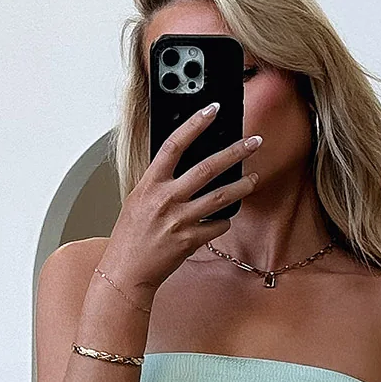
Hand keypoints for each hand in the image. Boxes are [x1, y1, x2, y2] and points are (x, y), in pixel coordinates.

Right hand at [99, 106, 260, 303]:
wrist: (126, 271)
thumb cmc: (130, 237)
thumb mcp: (138, 200)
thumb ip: (158, 182)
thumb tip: (181, 167)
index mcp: (150, 183)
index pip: (175, 144)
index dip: (195, 124)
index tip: (213, 110)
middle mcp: (166, 198)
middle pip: (208, 167)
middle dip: (235, 152)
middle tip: (253, 142)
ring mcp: (179, 220)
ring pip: (220, 197)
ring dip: (242, 186)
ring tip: (253, 178)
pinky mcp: (189, 240)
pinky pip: (216, 226)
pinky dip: (223, 222)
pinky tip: (226, 218)